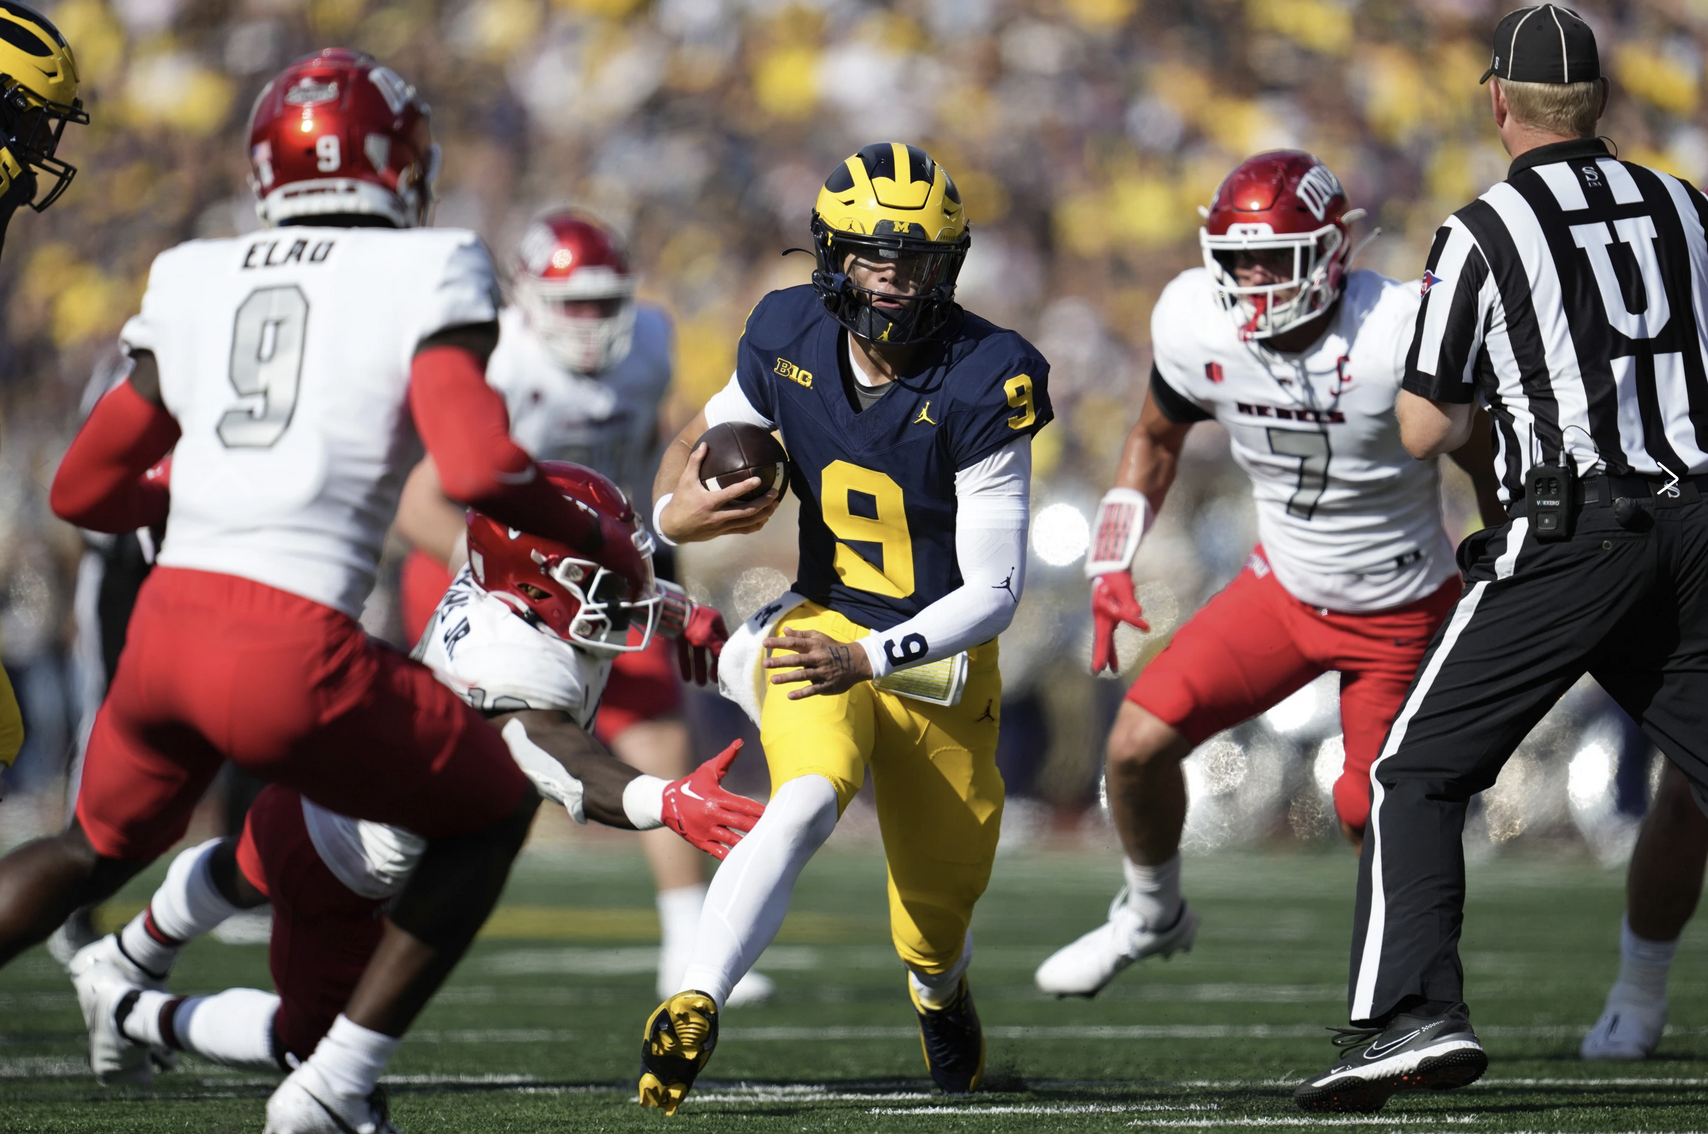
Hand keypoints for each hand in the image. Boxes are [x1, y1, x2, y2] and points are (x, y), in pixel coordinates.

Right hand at [658, 443, 781, 542]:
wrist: (673, 527)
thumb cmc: (680, 501)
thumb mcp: (685, 481)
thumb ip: (695, 461)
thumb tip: (705, 444)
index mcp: (709, 502)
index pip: (731, 494)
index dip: (746, 487)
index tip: (759, 480)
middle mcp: (717, 516)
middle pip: (746, 511)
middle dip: (763, 503)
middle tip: (775, 493)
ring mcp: (721, 526)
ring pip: (748, 522)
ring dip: (764, 514)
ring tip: (775, 505)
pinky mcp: (723, 533)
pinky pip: (743, 530)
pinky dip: (756, 525)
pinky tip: (765, 518)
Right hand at [661, 740, 764, 857]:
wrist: (666, 803)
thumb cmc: (692, 784)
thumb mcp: (708, 771)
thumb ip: (726, 758)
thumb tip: (740, 742)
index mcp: (716, 798)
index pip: (743, 805)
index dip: (760, 811)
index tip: (774, 813)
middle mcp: (712, 815)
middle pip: (741, 824)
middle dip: (758, 827)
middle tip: (776, 831)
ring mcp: (706, 831)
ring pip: (732, 840)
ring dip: (748, 843)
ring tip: (764, 845)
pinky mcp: (701, 842)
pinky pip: (719, 852)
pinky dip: (731, 855)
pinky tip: (745, 858)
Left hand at [675, 603, 727, 685]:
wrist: (670, 614)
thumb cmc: (694, 624)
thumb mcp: (708, 637)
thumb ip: (717, 648)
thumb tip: (723, 658)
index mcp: (715, 622)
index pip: (722, 642)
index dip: (722, 656)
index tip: (721, 670)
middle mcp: (705, 626)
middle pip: (709, 649)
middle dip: (709, 666)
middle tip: (711, 681)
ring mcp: (691, 631)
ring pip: (696, 652)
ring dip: (697, 667)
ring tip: (699, 683)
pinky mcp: (679, 635)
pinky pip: (685, 651)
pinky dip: (686, 663)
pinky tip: (686, 677)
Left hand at [762, 627, 872, 698]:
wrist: (856, 662)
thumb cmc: (832, 648)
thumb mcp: (819, 638)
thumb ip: (801, 635)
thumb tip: (785, 629)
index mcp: (814, 646)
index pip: (794, 643)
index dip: (779, 643)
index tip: (765, 643)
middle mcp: (817, 658)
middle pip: (797, 659)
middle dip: (780, 661)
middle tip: (765, 663)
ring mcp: (822, 672)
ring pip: (803, 675)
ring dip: (788, 678)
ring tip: (773, 680)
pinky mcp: (826, 685)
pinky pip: (813, 689)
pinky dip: (802, 693)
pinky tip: (790, 696)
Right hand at [1090, 572, 1148, 674]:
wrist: (1108, 574)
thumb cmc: (1116, 579)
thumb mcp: (1123, 586)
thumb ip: (1129, 599)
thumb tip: (1138, 611)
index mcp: (1102, 604)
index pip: (1119, 615)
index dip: (1132, 621)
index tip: (1147, 627)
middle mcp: (1100, 615)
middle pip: (1100, 636)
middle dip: (1100, 653)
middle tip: (1098, 669)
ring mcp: (1103, 620)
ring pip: (1104, 641)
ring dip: (1107, 656)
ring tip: (1111, 671)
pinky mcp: (1108, 623)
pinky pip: (1109, 639)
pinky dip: (1112, 651)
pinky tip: (1114, 665)